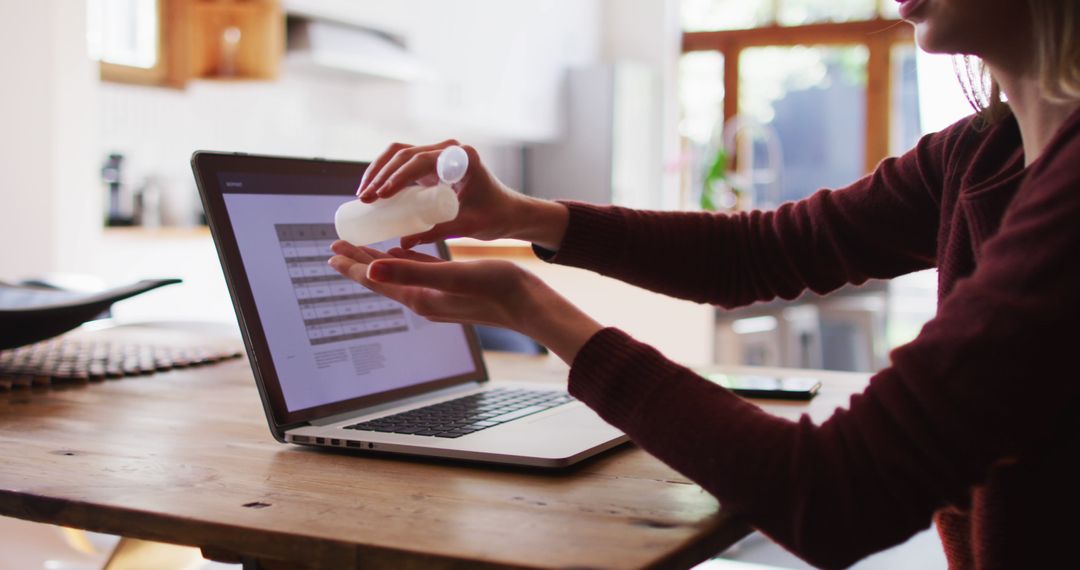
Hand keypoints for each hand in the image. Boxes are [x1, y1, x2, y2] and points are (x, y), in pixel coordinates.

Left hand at [327, 240, 602, 362]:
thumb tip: (370, 270)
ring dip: (377, 261)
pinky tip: (400, 252)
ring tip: (360, 249)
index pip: (376, 280)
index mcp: (420, 297)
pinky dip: (403, 261)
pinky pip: (418, 273)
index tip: (330, 252)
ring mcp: (438, 296)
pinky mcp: (452, 290)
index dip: (352, 265)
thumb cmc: (498, 288)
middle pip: (381, 278)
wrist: (531, 307)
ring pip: (397, 275)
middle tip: (335, 247)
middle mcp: (424, 299)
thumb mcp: (452, 275)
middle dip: (358, 262)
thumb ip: (412, 271)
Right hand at [354, 140, 568, 250]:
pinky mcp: (433, 164)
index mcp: (461, 158)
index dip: (397, 177)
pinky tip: (373, 190)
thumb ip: (437, 233)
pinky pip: (404, 162)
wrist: (509, 212)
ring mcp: (440, 155)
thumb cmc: (494, 217)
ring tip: (363, 195)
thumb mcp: (467, 226)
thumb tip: (402, 243)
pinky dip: (386, 172)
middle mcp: (450, 150)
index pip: (421, 161)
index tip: (380, 196)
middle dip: (381, 175)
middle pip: (405, 153)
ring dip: (378, 170)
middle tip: (365, 199)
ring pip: (400, 154)